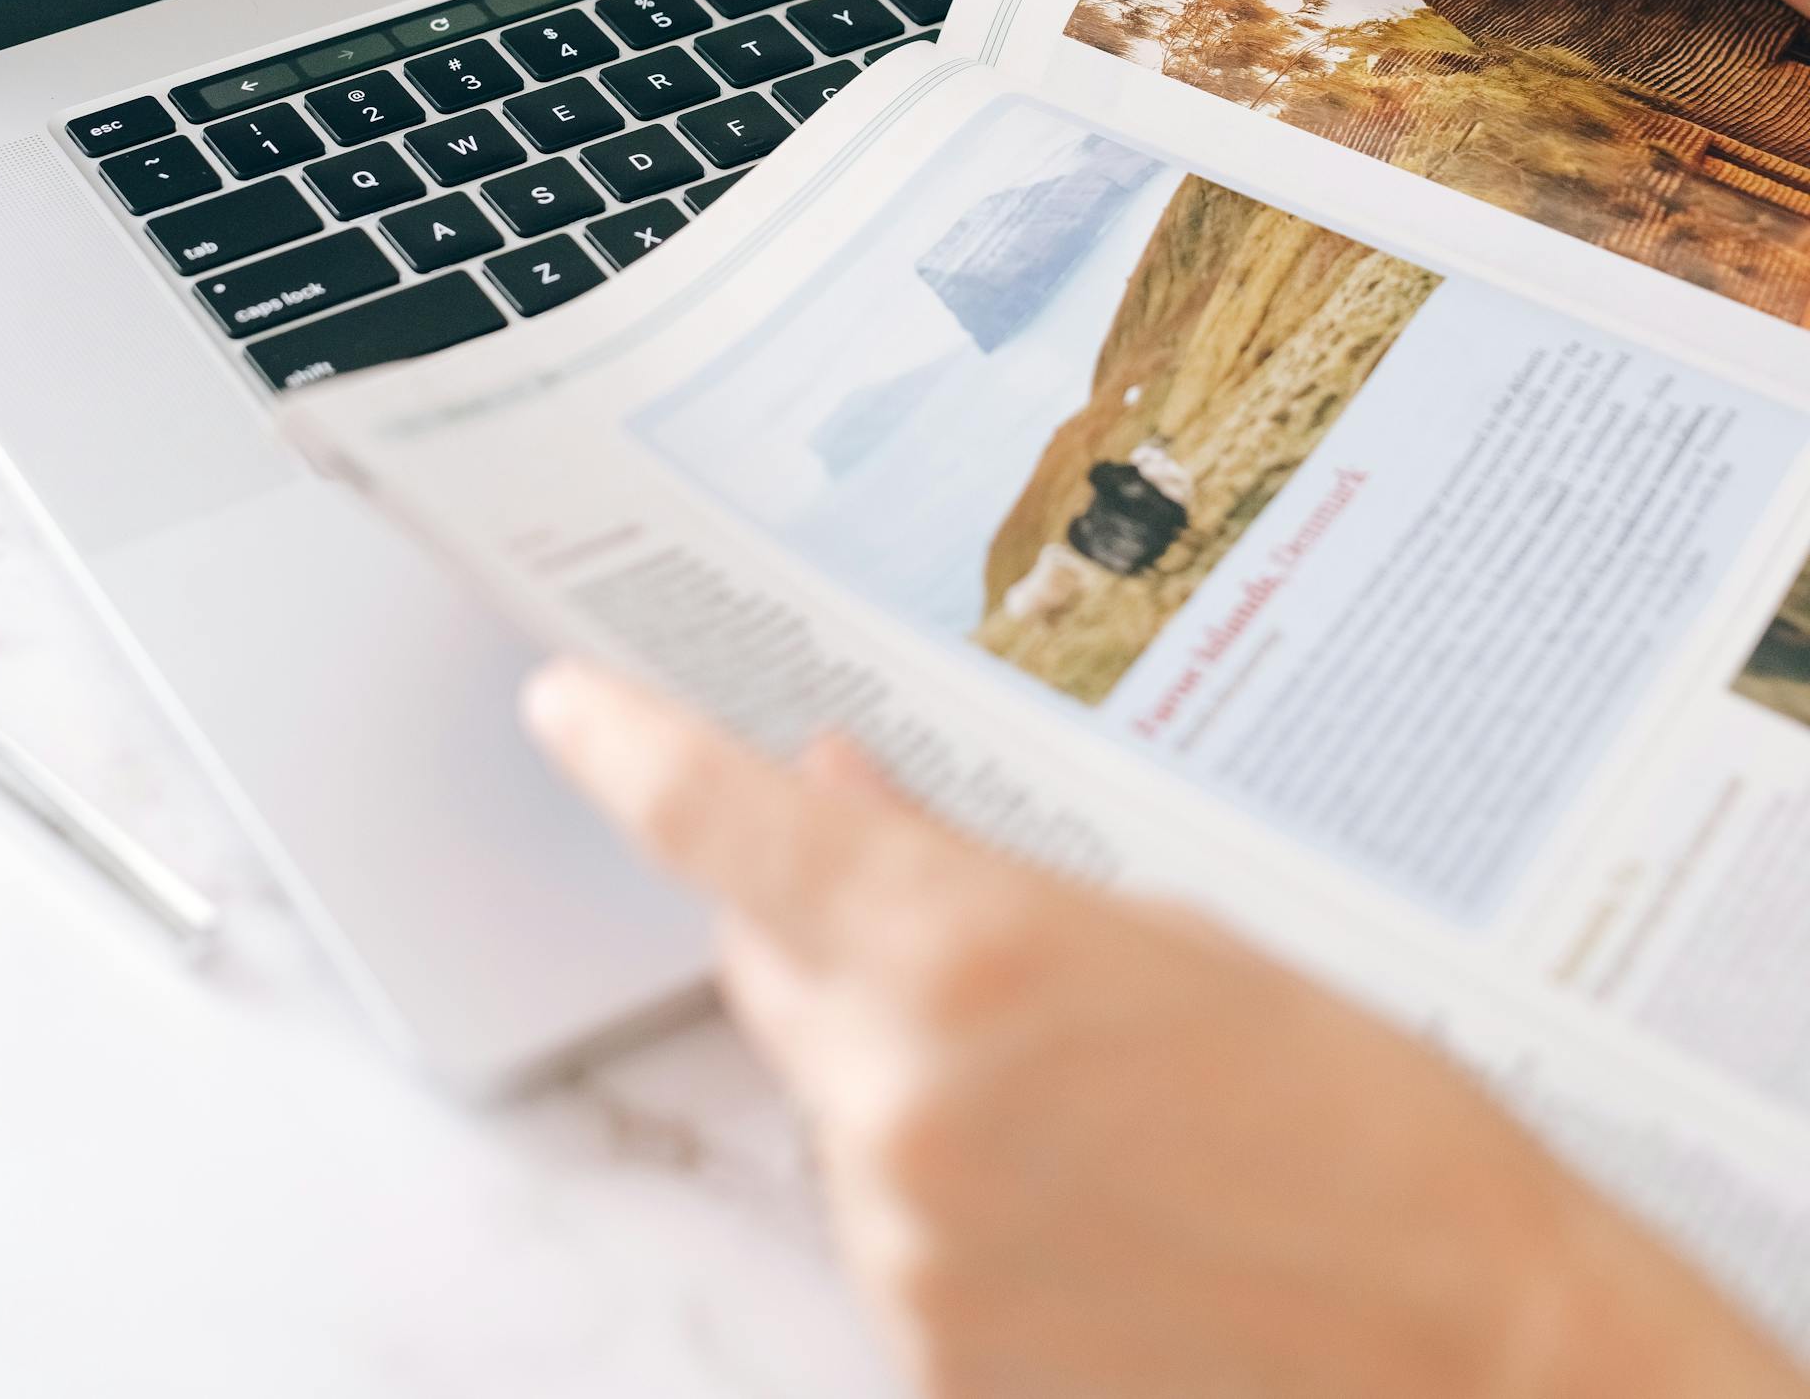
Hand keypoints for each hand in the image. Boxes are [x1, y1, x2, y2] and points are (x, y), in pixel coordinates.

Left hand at [527, 662, 1802, 1398]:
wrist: (1469, 1357)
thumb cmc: (1360, 1127)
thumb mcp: (1172, 942)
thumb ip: (967, 875)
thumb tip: (839, 804)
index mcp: (966, 949)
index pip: (727, 826)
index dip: (628, 748)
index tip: (565, 701)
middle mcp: (899, 1099)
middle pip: (775, 971)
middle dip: (831, 933)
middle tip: (969, 937)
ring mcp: (903, 1247)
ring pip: (835, 1108)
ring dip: (908, 1078)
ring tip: (1098, 1109)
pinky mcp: (926, 1360)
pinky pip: (887, 1233)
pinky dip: (947, 1197)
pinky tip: (1091, 1206)